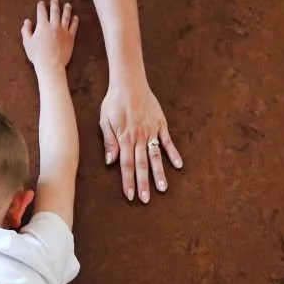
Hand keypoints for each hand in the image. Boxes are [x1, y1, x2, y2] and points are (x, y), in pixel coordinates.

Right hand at [21, 0, 78, 70]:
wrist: (51, 64)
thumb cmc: (37, 54)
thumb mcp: (27, 42)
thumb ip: (26, 30)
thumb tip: (27, 21)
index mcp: (42, 25)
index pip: (41, 12)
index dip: (41, 6)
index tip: (41, 3)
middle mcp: (54, 25)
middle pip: (55, 11)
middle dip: (54, 4)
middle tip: (55, 0)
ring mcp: (64, 30)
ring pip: (66, 16)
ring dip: (66, 9)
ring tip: (67, 5)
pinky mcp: (70, 37)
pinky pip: (74, 26)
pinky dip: (75, 21)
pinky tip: (75, 17)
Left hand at [100, 80, 182, 201]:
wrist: (129, 83)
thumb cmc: (113, 102)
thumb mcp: (104, 120)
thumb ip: (109, 141)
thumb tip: (110, 161)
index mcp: (124, 138)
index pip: (126, 164)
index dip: (128, 181)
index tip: (130, 195)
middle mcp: (139, 137)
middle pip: (141, 164)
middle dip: (143, 183)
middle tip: (146, 199)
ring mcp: (151, 131)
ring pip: (156, 156)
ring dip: (159, 173)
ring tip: (162, 188)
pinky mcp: (161, 124)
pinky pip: (168, 141)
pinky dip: (173, 153)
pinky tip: (179, 165)